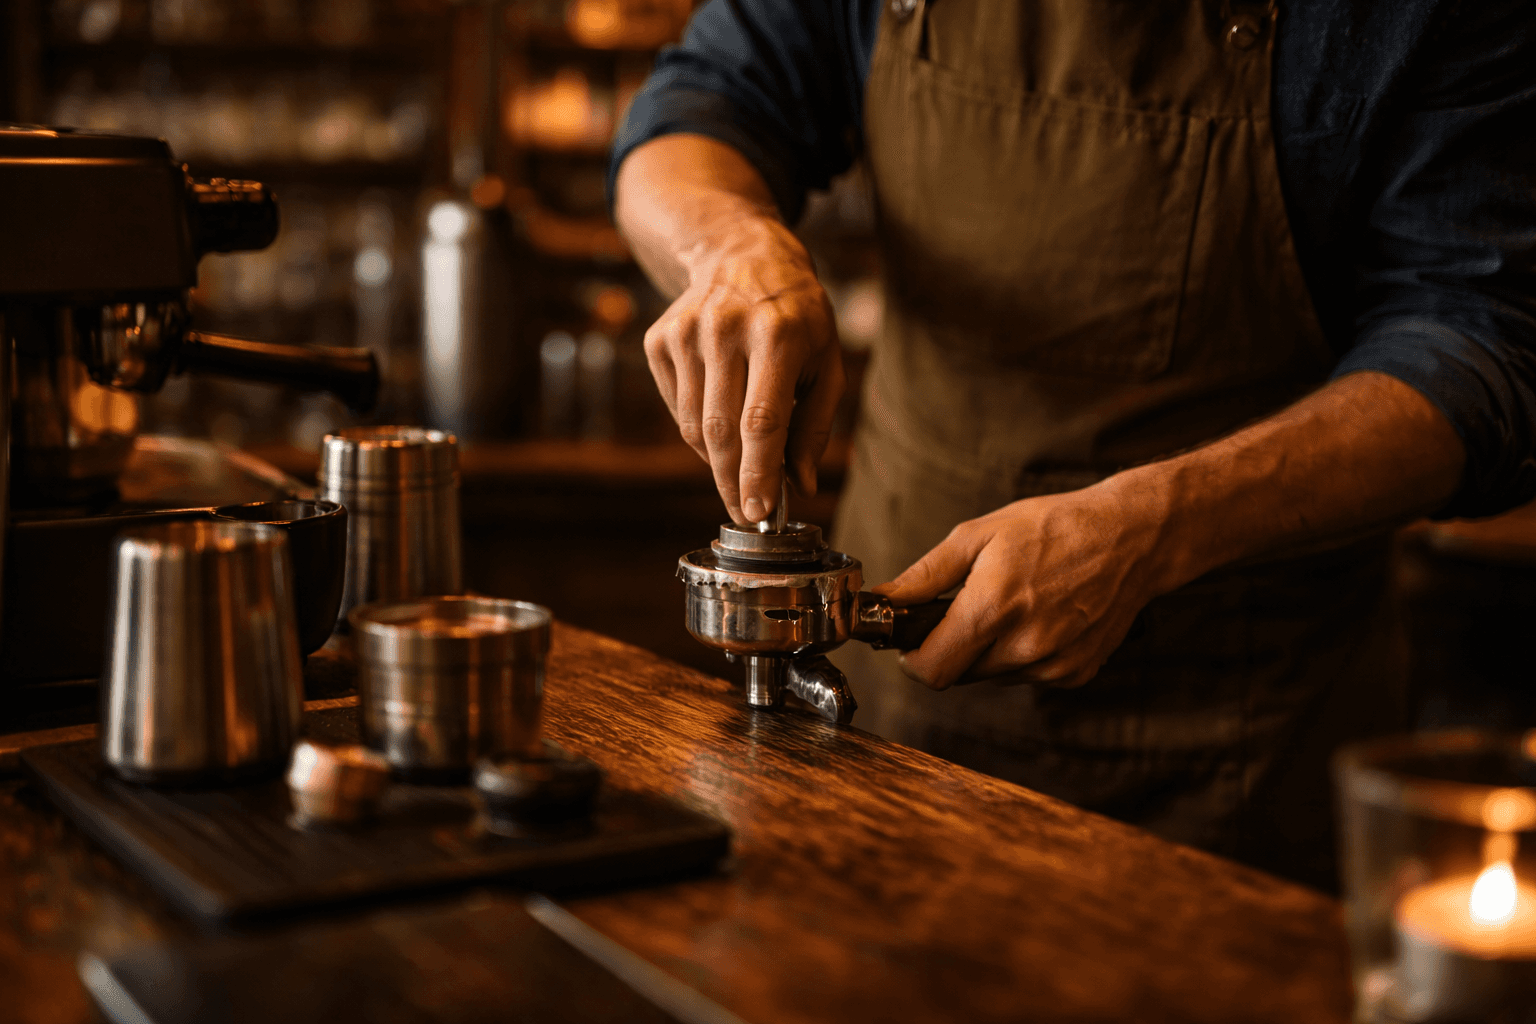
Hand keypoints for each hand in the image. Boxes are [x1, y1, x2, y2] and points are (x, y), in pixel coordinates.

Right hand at [643, 214, 843, 524]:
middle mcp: (725, 330)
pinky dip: (697, 430)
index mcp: (777, 334)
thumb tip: (800, 486)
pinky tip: (719, 417)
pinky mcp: (660, 339)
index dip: (758, 472)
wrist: (742, 254)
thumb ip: (815, 425)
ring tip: (740, 464)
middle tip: (746, 512)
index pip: (762, 420)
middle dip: (733, 481)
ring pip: (693, 425)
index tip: (758, 513)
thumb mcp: (827, 361)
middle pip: (722, 429)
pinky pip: (676, 407)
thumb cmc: (796, 316)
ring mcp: (686, 333)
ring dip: (717, 459)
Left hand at [872, 478, 1172, 689]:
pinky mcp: (1075, 674)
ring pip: (992, 676)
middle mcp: (1025, 646)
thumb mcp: (978, 536)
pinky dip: (1021, 655)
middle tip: (964, 610)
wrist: (1131, 538)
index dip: (912, 660)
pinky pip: (1026, 677)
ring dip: (988, 651)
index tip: (911, 642)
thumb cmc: (1053, 528)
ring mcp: (1054, 665)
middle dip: (950, 647)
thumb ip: (924, 576)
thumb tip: (879, 601)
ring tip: (1011, 605)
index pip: (931, 671)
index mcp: (994, 608)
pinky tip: (1040, 618)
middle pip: (958, 674)